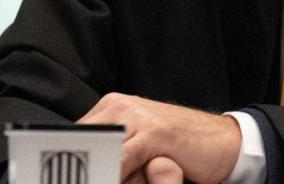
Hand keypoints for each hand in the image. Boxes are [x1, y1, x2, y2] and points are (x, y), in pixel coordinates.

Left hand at [80, 93, 241, 183]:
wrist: (224, 142)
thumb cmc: (179, 148)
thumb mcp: (137, 149)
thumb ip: (112, 156)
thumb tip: (86, 174)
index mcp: (112, 108)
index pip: (75, 138)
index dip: (67, 163)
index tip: (60, 176)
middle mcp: (120, 106)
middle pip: (81, 143)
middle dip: (82, 168)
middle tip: (76, 179)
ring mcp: (138, 116)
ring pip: (99, 151)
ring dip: (97, 174)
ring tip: (98, 179)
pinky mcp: (156, 132)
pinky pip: (122, 159)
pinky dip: (114, 176)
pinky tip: (114, 181)